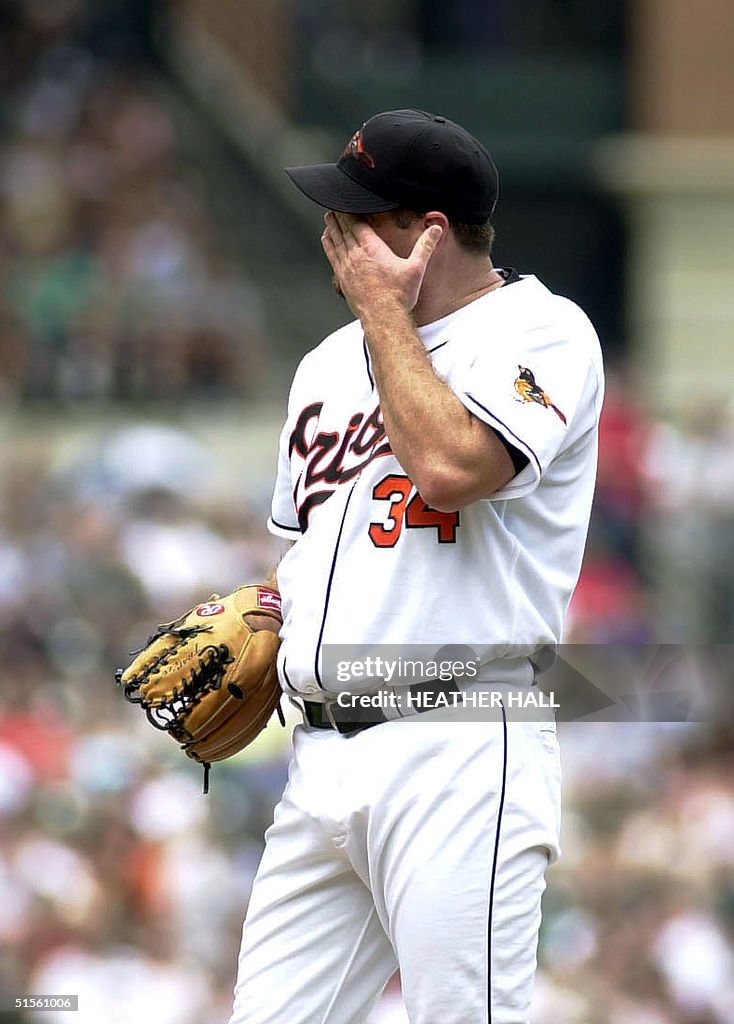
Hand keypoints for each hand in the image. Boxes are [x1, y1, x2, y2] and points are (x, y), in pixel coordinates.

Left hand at [321, 212, 442, 314]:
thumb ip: (425, 246)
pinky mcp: (342, 278)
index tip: (345, 200)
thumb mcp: (416, 268)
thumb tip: (437, 229)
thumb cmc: (399, 295)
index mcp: (372, 248)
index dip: (349, 210)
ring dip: (331, 227)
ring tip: (328, 217)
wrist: (383, 318)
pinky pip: (332, 255)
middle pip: (343, 229)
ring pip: (335, 240)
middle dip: (339, 215)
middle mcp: (356, 255)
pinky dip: (328, 244)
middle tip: (334, 203)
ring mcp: (347, 266)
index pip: (356, 222)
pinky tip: (326, 238)